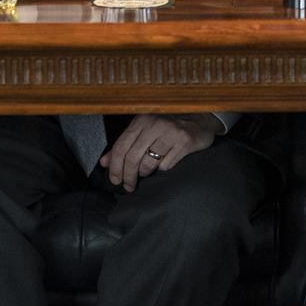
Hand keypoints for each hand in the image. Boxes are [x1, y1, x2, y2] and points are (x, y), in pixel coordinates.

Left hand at [100, 113, 221, 191]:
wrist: (200, 118)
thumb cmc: (169, 125)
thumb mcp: (144, 130)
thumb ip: (124, 145)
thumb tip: (104, 162)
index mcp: (142, 120)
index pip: (121, 147)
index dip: (115, 167)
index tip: (115, 180)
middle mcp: (155, 124)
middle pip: (132, 158)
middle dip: (127, 177)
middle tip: (128, 186)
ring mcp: (171, 133)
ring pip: (148, 164)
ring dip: (145, 173)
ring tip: (146, 172)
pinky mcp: (185, 143)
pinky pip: (166, 165)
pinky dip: (163, 168)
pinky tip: (166, 162)